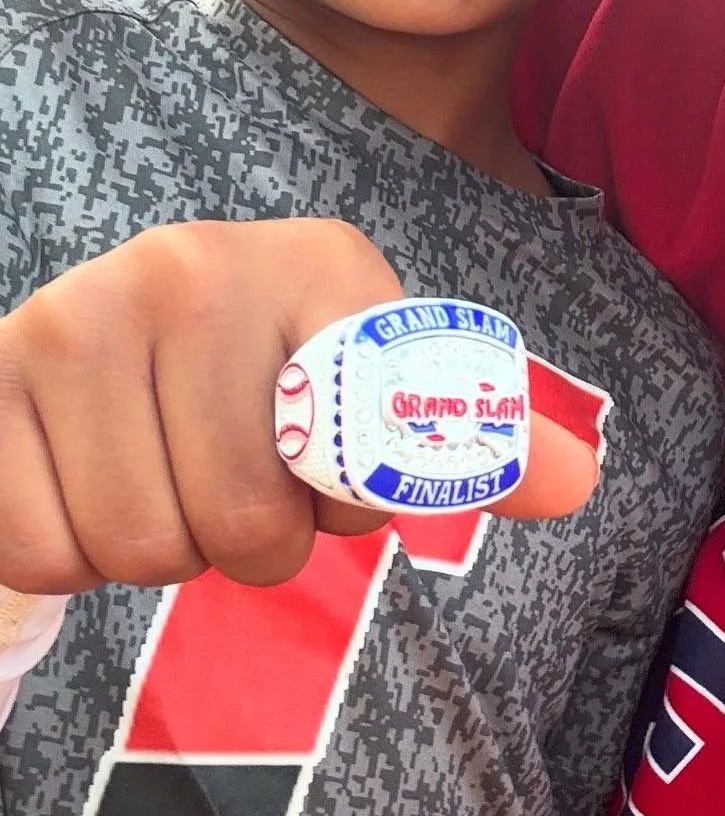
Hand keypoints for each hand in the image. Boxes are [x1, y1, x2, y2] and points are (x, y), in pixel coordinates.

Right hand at [0, 219, 598, 594]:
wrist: (120, 327)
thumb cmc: (275, 369)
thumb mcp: (377, 387)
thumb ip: (467, 438)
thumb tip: (580, 483)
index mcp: (321, 262)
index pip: (369, 450)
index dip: (351, 504)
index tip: (326, 474)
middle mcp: (192, 267)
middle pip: (243, 527)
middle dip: (254, 542)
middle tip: (241, 484)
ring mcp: (74, 317)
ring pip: (141, 550)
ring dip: (163, 550)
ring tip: (168, 473)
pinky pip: (40, 550)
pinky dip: (69, 553)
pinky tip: (92, 482)